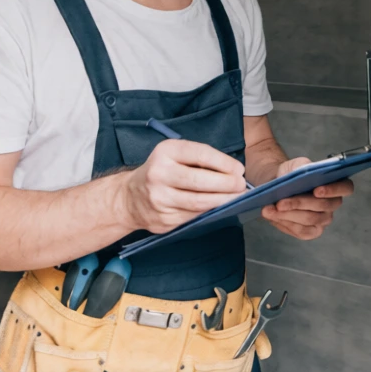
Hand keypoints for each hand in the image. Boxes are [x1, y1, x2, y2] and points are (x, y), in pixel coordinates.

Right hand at [120, 140, 246, 233]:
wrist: (129, 198)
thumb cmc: (160, 171)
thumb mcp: (173, 155)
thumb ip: (197, 159)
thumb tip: (231, 171)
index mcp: (165, 152)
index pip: (200, 154)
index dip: (223, 163)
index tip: (239, 169)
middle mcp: (160, 174)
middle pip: (199, 181)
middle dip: (226, 184)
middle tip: (241, 185)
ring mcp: (160, 199)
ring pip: (198, 202)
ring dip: (222, 200)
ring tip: (237, 197)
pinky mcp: (163, 219)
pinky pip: (192, 215)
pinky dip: (208, 211)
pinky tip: (218, 207)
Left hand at [261, 157, 354, 240]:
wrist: (277, 186)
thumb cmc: (291, 174)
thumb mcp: (295, 165)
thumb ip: (301, 166)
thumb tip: (301, 175)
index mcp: (336, 184)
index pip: (346, 188)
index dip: (334, 190)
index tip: (316, 190)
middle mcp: (333, 204)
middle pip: (322, 206)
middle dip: (299, 204)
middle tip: (280, 202)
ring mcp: (323, 219)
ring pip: (309, 219)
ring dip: (287, 215)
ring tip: (269, 209)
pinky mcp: (311, 231)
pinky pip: (301, 231)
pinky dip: (285, 223)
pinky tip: (272, 216)